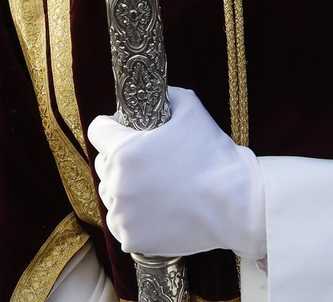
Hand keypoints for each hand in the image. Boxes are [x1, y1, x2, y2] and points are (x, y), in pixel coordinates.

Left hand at [88, 87, 265, 259]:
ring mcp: (123, 215)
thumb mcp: (191, 108)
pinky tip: (158, 210)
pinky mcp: (132, 238)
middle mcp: (116, 184)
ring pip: (111, 194)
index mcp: (124, 151)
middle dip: (121, 159)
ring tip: (156, 188)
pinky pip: (122, 223)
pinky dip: (134, 217)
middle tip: (150, 162)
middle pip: (103, 164)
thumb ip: (165, 96)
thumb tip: (154, 94)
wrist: (235, 204)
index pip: (97, 130)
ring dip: (126, 189)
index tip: (127, 131)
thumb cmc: (213, 155)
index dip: (113, 126)